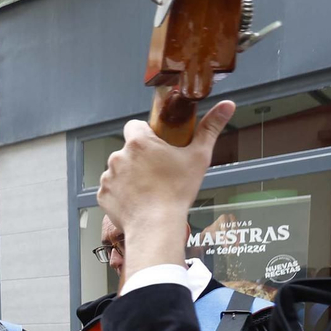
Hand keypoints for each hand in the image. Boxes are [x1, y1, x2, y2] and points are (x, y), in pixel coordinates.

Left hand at [97, 100, 234, 283]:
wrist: (156, 226)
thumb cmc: (177, 191)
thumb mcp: (199, 157)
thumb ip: (210, 128)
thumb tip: (227, 105)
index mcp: (138, 142)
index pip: (135, 126)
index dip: (145, 134)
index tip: (157, 146)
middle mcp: (118, 156)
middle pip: (127, 150)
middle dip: (139, 158)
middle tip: (157, 172)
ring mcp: (108, 176)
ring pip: (118, 169)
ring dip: (129, 175)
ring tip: (147, 190)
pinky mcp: (102, 195)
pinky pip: (111, 189)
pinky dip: (120, 194)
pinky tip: (136, 201)